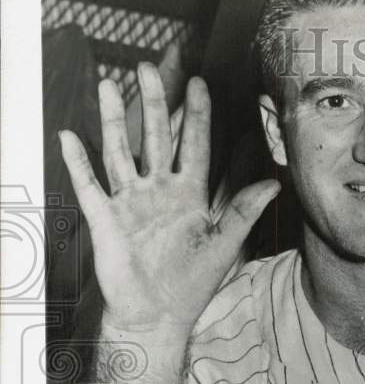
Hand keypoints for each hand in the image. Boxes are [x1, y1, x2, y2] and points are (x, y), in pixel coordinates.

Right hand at [59, 63, 278, 337]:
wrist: (157, 316)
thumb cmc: (192, 285)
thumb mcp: (223, 245)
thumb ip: (245, 212)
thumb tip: (276, 183)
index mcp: (190, 194)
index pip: (194, 145)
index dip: (196, 114)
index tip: (198, 82)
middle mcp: (159, 191)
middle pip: (155, 137)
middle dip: (152, 102)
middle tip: (147, 67)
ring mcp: (130, 202)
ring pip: (121, 152)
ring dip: (114, 120)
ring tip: (109, 85)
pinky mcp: (106, 219)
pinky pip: (89, 185)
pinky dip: (78, 162)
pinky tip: (69, 136)